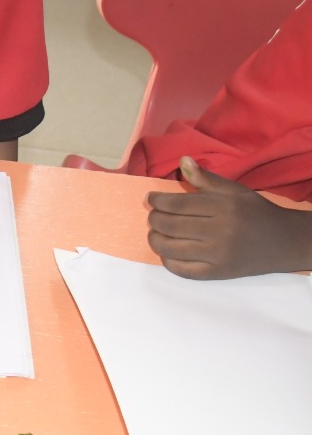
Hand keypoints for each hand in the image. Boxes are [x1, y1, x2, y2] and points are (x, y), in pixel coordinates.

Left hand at [147, 157, 311, 278]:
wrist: (285, 242)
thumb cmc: (256, 212)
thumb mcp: (234, 190)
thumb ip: (205, 178)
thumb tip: (182, 161)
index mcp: (222, 208)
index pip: (176, 204)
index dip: (157, 201)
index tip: (151, 199)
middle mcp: (219, 232)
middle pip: (170, 225)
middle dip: (154, 219)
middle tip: (154, 215)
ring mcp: (218, 255)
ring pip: (171, 248)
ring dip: (155, 239)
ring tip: (156, 232)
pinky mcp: (218, 273)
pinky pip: (182, 270)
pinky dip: (168, 261)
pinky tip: (167, 251)